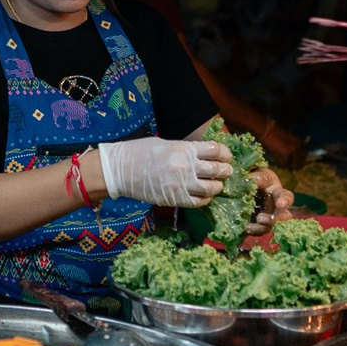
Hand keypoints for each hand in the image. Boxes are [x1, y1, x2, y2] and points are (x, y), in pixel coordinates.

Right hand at [97, 137, 234, 207]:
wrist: (119, 170)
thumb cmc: (139, 152)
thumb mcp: (165, 143)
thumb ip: (185, 150)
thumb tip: (203, 155)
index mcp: (183, 149)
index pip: (215, 150)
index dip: (225, 154)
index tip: (226, 156)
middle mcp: (185, 166)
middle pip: (217, 169)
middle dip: (225, 170)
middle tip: (226, 171)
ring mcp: (180, 184)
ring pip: (211, 188)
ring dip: (218, 186)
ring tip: (217, 185)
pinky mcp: (174, 198)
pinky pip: (198, 202)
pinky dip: (205, 199)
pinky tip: (205, 196)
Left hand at [242, 166, 293, 236]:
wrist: (244, 186)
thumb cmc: (256, 177)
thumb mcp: (258, 174)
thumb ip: (257, 177)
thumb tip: (249, 179)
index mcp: (278, 193)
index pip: (286, 197)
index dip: (285, 201)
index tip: (280, 204)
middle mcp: (275, 208)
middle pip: (281, 218)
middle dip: (273, 220)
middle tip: (260, 218)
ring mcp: (266, 218)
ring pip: (268, 227)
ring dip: (260, 228)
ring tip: (248, 226)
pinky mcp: (255, 225)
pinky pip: (255, 231)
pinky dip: (249, 231)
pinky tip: (242, 228)